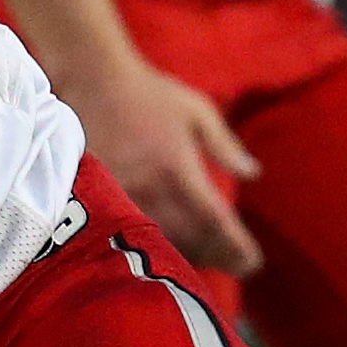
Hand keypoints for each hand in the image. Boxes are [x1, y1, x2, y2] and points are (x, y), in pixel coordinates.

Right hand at [61, 56, 261, 277]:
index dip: (235, 246)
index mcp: (180, 169)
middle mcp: (152, 188)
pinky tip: (167, 249)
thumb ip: (226, 145)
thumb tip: (253, 173)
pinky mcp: (99, 195)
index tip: (252, 262)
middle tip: (237, 267)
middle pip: (189, 240)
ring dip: (188, 256)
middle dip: (216, 257)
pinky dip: (155, 245)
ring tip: (207, 262)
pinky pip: (131, 232)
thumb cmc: (149, 93)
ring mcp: (122, 195)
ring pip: (160, 241)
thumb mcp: (197, 111)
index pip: (214, 221)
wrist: (93, 80)